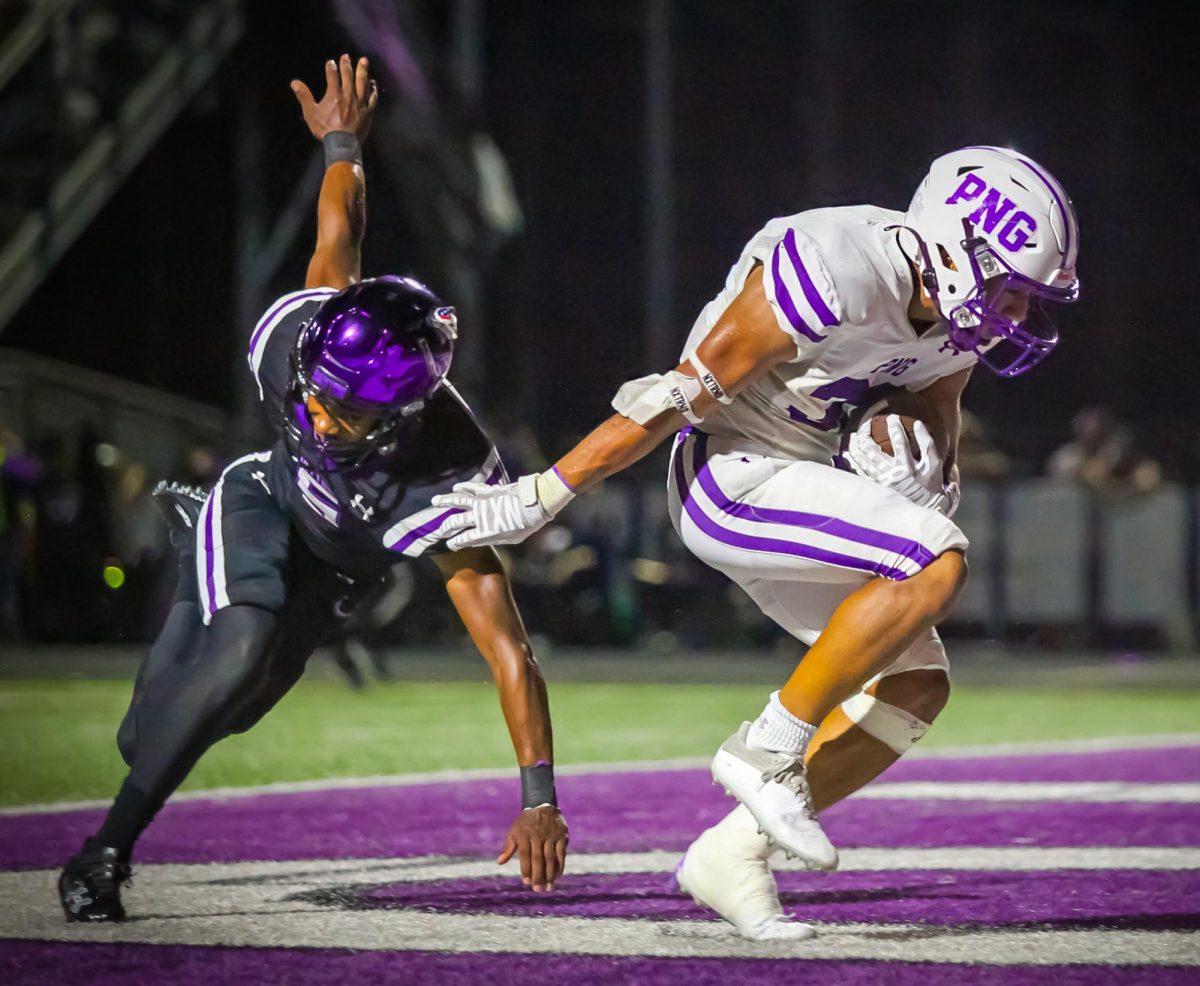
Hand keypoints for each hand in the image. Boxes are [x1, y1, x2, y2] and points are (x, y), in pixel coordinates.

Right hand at [291, 54, 377, 141]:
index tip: (330, 62)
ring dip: (363, 71)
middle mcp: (348, 95)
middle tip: (346, 56)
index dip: (331, 67)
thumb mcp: (311, 113)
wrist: (343, 144)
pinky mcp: (368, 111)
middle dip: (346, 65)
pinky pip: (372, 98)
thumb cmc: (325, 130)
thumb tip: (294, 83)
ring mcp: (360, 103)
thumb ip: (304, 96)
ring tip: (364, 61)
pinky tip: (373, 84)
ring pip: (362, 83)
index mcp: (334, 94)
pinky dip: (373, 89)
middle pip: (348, 75)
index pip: (332, 75)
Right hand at [431, 474, 550, 549]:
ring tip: (435, 501)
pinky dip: (463, 487)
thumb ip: (496, 538)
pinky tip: (455, 488)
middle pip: (457, 521)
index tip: (450, 544)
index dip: (456, 542)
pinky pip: (472, 488)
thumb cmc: (528, 524)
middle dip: (445, 526)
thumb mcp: (513, 538)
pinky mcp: (489, 490)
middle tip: (439, 530)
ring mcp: (484, 502)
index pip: (466, 539)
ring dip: (445, 501)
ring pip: (459, 501)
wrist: (536, 502)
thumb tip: (484, 538)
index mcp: (487, 532)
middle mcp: (481, 517)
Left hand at [497, 806, 568, 891]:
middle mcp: (538, 835)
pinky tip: (558, 876)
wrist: (543, 805)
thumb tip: (499, 862)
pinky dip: (560, 866)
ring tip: (549, 887)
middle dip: (538, 875)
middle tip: (538, 890)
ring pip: (550, 857)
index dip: (526, 869)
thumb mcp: (514, 831)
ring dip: (550, 874)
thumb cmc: (525, 823)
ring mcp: (551, 836)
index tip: (526, 882)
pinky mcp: (562, 836)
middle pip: (538, 858)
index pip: (525, 855)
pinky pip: (561, 853)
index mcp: (524, 834)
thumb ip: (508, 847)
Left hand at [846, 415, 947, 509]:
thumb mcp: (934, 464)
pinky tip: (847, 452)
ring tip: (855, 434)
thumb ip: (927, 444)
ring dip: (856, 445)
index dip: (895, 428)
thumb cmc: (930, 483)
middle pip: (872, 450)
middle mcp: (890, 474)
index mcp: (907, 467)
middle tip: (866, 424)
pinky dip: (852, 461)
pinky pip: (859, 472)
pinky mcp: (874, 486)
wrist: (923, 507)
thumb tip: (918, 423)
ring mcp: (880, 481)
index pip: (899, 442)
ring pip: (862, 460)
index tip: (892, 417)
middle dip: (866, 433)